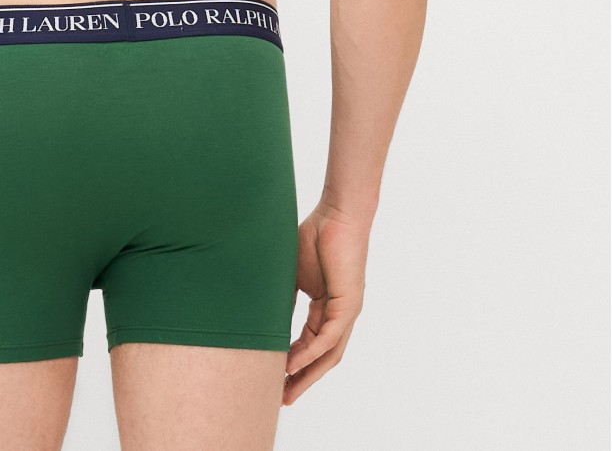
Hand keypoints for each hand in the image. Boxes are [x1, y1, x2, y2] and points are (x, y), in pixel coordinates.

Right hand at [283, 200, 369, 404]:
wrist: (337, 214)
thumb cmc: (315, 235)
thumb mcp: (291, 273)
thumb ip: (282, 296)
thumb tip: (261, 317)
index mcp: (325, 308)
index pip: (309, 343)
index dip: (293, 363)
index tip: (275, 378)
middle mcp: (339, 315)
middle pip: (321, 357)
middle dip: (301, 379)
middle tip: (281, 398)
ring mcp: (346, 312)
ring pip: (328, 354)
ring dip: (307, 374)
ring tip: (287, 390)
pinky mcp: (349, 305)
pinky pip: (329, 337)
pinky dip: (311, 353)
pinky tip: (294, 363)